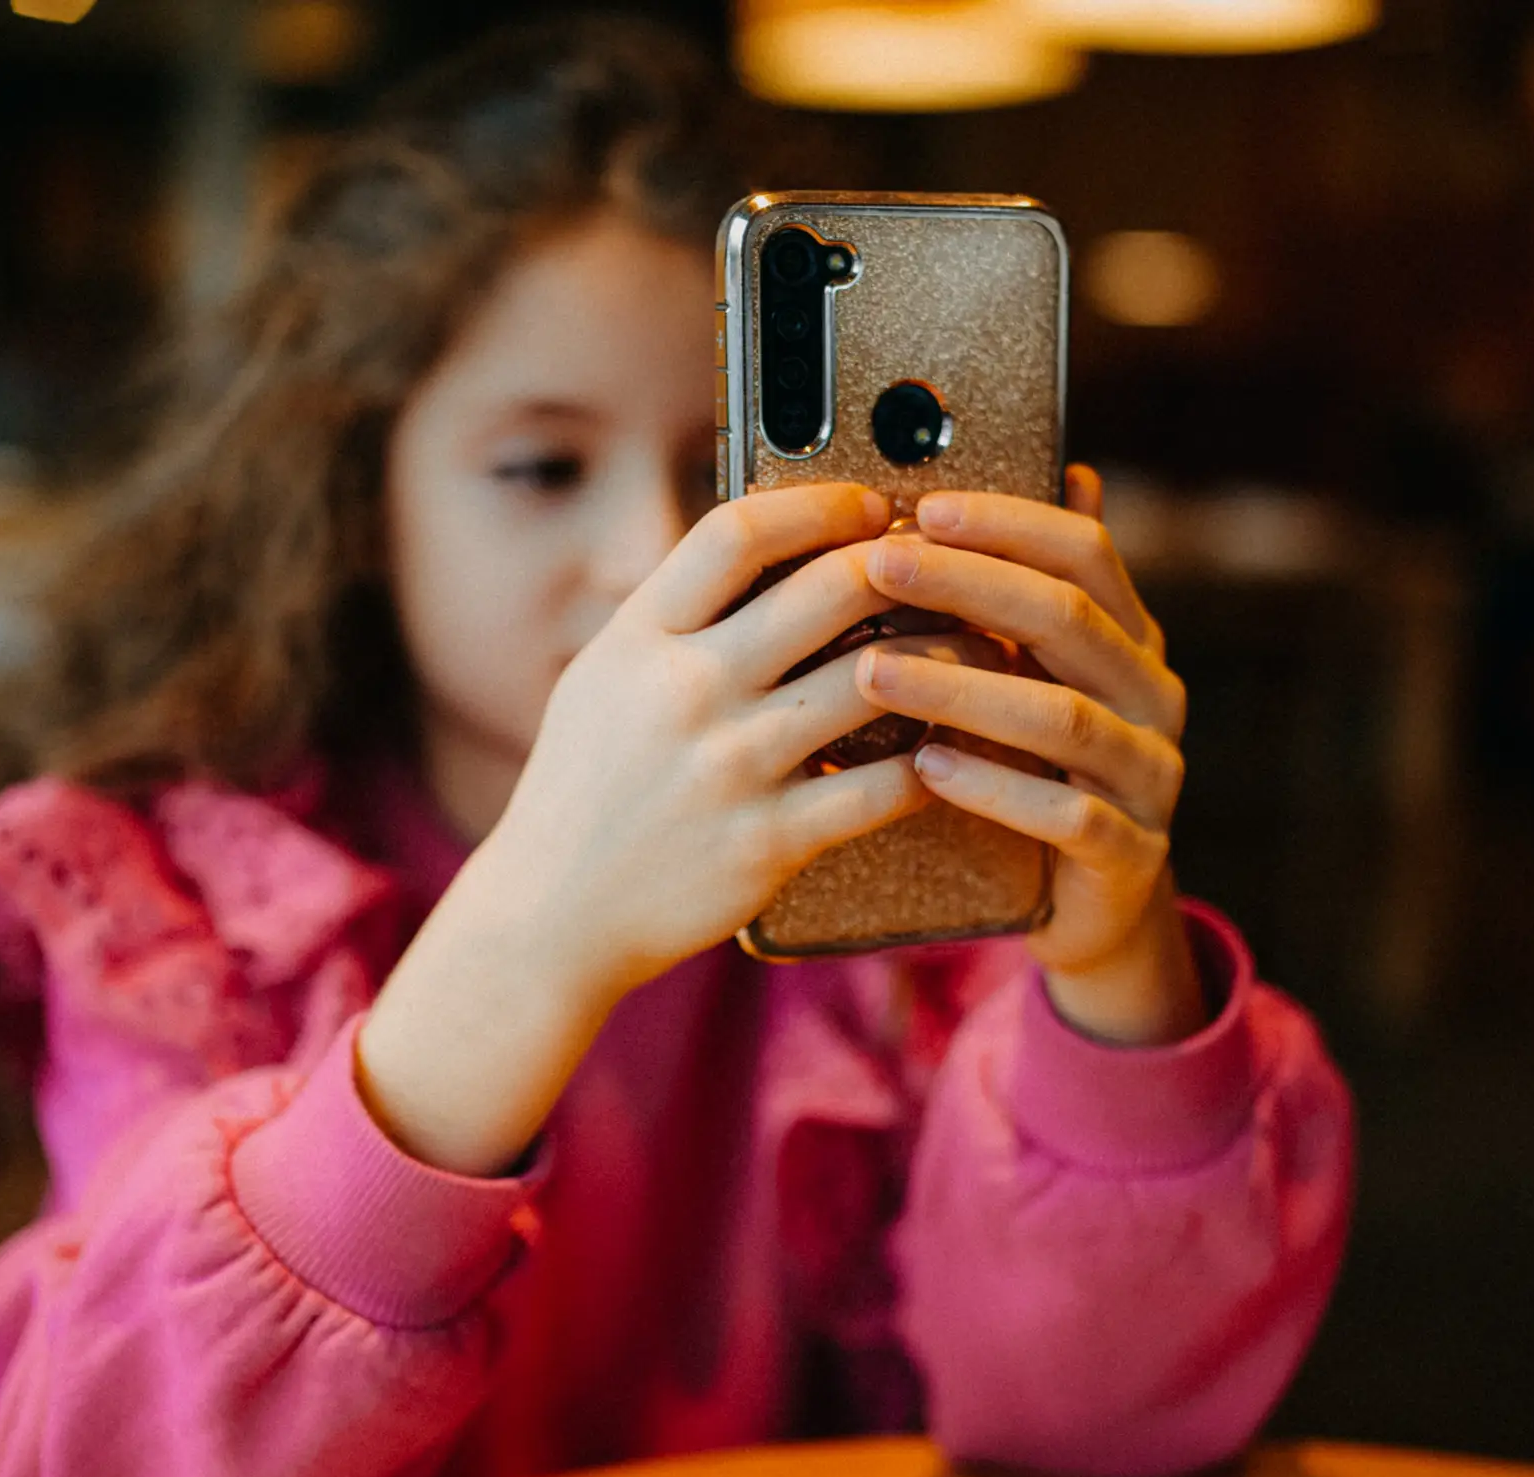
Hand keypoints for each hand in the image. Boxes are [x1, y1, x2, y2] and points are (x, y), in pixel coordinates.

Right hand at [479, 482, 932, 1002]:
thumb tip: (771, 548)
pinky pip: (883, 787)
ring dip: (946, 658)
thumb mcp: (604, 679)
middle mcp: (686, 690)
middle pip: (829, 590)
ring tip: (980, 650)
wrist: (552, 915)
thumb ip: (676, 618)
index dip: (820, 504)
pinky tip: (952, 749)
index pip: (739, 534)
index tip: (870, 505)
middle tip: (948, 571)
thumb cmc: (588, 786)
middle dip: (904, 569)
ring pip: (878, 679)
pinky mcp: (769, 842)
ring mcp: (731, 767)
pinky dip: (931, 762)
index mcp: (640, 638)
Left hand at [855, 465, 1207, 1043]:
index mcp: (1130, 638)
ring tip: (875, 672)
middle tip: (878, 567)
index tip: (921, 505)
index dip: (1007, 523)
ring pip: (1065, 719)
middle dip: (969, 586)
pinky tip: (927, 769)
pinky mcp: (1130, 856)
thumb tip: (1032, 476)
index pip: (1084, 552)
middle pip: (1069, 620)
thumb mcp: (1031, 678)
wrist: (1090, 909)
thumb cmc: (1038, 772)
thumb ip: (1017, 598)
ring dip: (965, 689)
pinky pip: (1068, 818)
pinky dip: (996, 789)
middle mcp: (1153, 696)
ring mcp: (1150, 777)